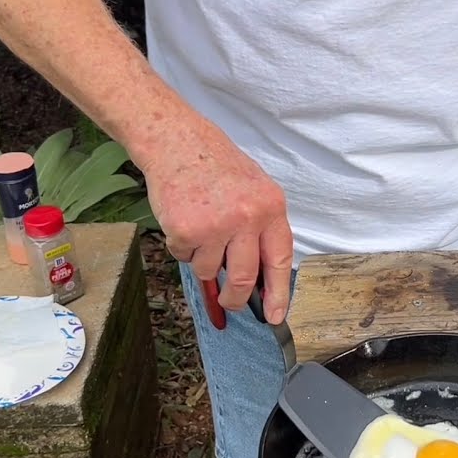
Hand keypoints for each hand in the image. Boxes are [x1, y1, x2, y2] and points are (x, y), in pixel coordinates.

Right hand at [138, 117, 292, 323]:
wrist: (177, 141)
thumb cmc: (216, 166)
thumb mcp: (253, 192)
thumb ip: (260, 230)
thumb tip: (260, 277)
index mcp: (270, 208)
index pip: (280, 260)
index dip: (278, 293)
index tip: (275, 316)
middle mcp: (247, 218)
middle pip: (243, 278)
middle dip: (235, 298)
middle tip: (229, 301)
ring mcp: (216, 225)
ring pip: (209, 270)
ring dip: (202, 260)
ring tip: (201, 229)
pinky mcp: (186, 230)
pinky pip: (184, 257)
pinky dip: (182, 247)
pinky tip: (183, 220)